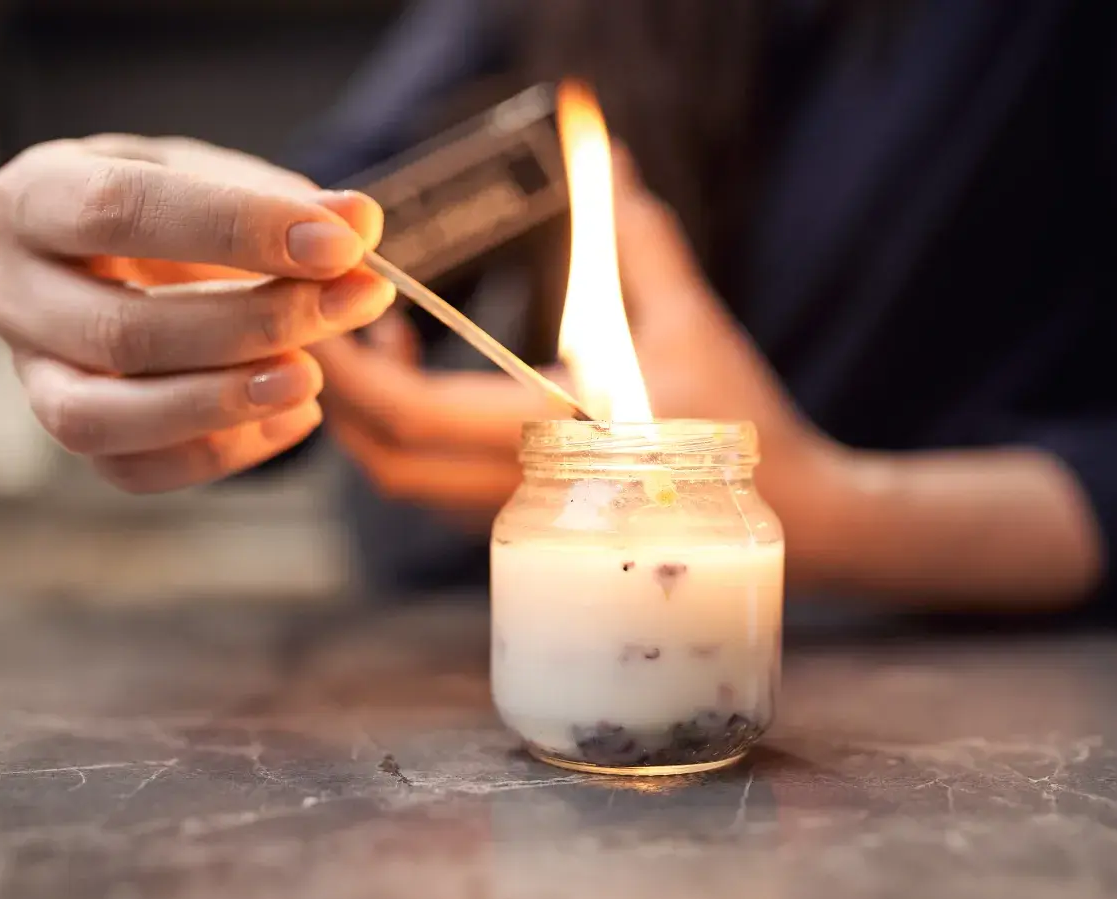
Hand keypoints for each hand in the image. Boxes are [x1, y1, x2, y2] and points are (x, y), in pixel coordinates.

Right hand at [0, 135, 395, 492]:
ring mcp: (32, 376)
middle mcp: (12, 291)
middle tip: (354, 303)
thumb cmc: (183, 213)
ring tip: (312, 378)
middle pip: (119, 329)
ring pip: (102, 418)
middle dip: (253, 323)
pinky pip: (135, 469)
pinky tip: (296, 416)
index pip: (119, 209)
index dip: (235, 227)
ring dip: (219, 405)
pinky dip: (224, 451)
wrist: (149, 262)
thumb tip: (359, 223)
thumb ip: (293, 203)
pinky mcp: (75, 436)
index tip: (337, 243)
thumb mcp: (231, 183)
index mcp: (35, 196)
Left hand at [314, 150, 831, 523]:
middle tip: (329, 321)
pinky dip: (408, 436)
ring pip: (407, 482)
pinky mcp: (529, 518)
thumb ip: (639, 242)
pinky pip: (436, 488)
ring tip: (378, 340)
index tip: (328, 308)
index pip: (412, 418)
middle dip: (342, 397)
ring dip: (372, 418)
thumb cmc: (740, 423)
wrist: (788, 512)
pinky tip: (424, 375)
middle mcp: (519, 490)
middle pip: (386, 463)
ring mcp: (520, 515)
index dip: (353, 370)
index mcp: (550, 441)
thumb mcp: (687, 322)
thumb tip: (612, 162)